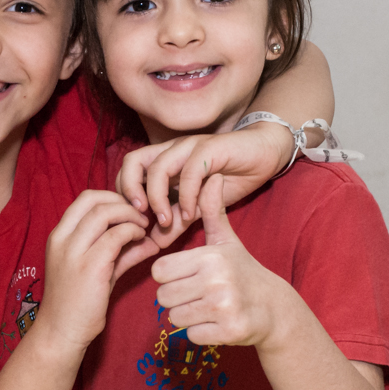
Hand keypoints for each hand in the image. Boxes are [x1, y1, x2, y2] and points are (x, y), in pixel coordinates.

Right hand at [38, 191, 147, 351]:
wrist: (61, 333)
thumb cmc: (77, 303)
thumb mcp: (98, 270)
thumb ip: (121, 252)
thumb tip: (150, 240)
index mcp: (59, 235)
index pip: (86, 198)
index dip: (113, 198)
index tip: (130, 210)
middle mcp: (62, 239)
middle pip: (95, 199)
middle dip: (124, 202)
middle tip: (142, 215)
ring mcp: (74, 252)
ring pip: (105, 213)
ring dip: (131, 215)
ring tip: (144, 227)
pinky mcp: (90, 266)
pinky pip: (116, 236)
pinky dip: (133, 232)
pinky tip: (143, 241)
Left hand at [116, 123, 293, 246]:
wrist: (264, 155)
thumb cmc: (230, 178)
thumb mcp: (197, 206)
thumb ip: (175, 221)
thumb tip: (154, 242)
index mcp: (163, 160)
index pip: (128, 171)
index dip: (124, 194)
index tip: (134, 221)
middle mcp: (171, 150)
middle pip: (133, 162)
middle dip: (130, 191)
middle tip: (140, 217)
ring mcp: (189, 147)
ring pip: (158, 167)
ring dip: (157, 197)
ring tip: (164, 221)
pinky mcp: (210, 148)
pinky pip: (190, 171)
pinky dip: (186, 196)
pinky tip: (190, 215)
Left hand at [151, 175, 294, 348]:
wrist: (274, 308)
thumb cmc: (242, 271)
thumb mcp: (226, 240)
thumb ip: (212, 211)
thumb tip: (213, 176)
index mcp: (210, 257)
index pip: (159, 271)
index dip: (168, 276)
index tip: (185, 276)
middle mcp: (216, 281)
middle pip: (163, 297)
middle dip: (175, 299)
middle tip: (196, 295)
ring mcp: (223, 307)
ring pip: (174, 318)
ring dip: (186, 316)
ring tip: (206, 307)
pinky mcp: (229, 331)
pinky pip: (192, 336)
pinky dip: (200, 332)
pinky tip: (216, 322)